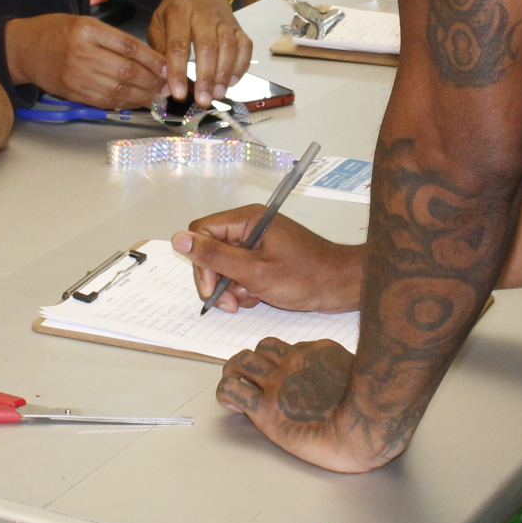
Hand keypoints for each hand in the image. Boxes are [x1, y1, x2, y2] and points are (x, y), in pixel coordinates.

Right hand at [7, 12, 165, 108]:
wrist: (23, 49)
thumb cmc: (54, 31)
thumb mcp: (83, 22)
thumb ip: (113, 38)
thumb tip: (148, 58)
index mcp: (87, 30)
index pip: (128, 46)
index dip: (152, 59)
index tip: (168, 67)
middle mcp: (82, 53)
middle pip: (126, 71)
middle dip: (152, 81)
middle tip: (168, 87)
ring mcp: (76, 75)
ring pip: (118, 90)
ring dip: (142, 96)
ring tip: (158, 97)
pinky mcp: (73, 92)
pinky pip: (104, 100)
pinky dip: (124, 103)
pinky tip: (136, 102)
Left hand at [148, 0, 249, 101]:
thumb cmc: (177, 8)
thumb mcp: (158, 22)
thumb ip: (159, 50)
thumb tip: (163, 81)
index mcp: (179, 14)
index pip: (178, 45)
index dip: (178, 71)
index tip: (178, 93)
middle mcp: (204, 15)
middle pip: (208, 47)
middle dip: (206, 76)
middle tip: (203, 99)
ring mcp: (224, 21)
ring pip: (228, 47)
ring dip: (224, 73)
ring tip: (218, 93)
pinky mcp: (238, 26)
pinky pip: (245, 46)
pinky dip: (241, 65)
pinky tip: (232, 81)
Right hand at [175, 210, 359, 312]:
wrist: (342, 287)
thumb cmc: (307, 276)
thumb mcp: (254, 271)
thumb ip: (215, 256)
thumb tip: (179, 239)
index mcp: (247, 219)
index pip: (202, 232)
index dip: (201, 262)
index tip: (212, 289)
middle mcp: (250, 227)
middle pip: (211, 251)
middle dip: (217, 280)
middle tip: (232, 303)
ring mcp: (257, 243)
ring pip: (225, 266)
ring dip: (233, 288)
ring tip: (253, 298)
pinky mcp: (264, 258)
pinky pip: (241, 273)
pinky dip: (246, 289)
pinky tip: (261, 296)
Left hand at [216, 337, 389, 472]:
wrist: (365, 427)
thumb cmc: (373, 410)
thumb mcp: (363, 376)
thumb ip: (344, 373)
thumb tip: (343, 379)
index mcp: (319, 353)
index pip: (289, 347)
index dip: (281, 360)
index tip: (282, 373)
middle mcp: (295, 362)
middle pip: (261, 348)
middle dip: (253, 361)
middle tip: (251, 377)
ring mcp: (278, 383)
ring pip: (241, 361)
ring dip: (235, 372)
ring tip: (236, 385)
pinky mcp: (265, 407)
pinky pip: (233, 389)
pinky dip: (226, 393)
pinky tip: (233, 403)